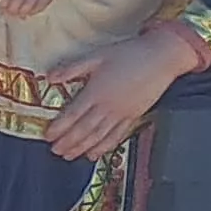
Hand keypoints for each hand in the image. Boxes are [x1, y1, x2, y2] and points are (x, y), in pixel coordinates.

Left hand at [0, 0, 76, 21]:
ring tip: (21, 11)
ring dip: (21, 13)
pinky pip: (36, 10)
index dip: (4, 5)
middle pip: (12, 7)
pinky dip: (32, 12)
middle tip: (13, 10)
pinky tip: (31, 10)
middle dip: (11, 11)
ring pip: (23, 10)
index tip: (6, 5)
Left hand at [48, 27, 199, 159]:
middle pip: (84, 130)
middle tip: (54, 150)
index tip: (47, 135)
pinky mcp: (134, 116)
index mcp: (97, 91)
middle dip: (67, 142)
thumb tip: (50, 77)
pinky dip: (104, 147)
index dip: (59, 127)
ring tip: (69, 156)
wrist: (162, 56)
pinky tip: (94, 154)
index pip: (73, 114)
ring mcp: (122, 114)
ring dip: (82, 148)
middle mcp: (108, 106)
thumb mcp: (97, 55)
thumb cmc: (130, 53)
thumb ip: (73, 68)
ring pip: (98, 136)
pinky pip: (117, 136)